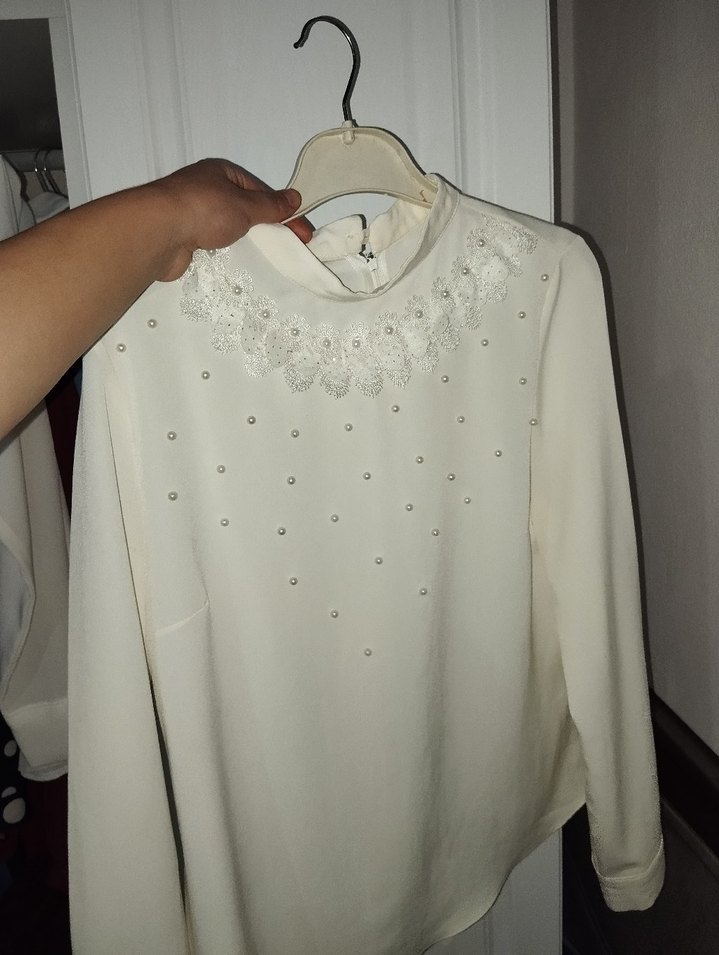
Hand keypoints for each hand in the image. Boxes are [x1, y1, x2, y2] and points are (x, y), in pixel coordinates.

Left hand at [153, 159, 313, 280]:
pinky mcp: (185, 238)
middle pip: (245, 209)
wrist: (159, 232)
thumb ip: (271, 205)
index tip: (300, 232)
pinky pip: (213, 244)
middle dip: (267, 227)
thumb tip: (295, 198)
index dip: (281, 211)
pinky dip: (227, 252)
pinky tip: (238, 263)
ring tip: (267, 258)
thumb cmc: (205, 209)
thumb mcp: (246, 206)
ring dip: (247, 240)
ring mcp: (193, 214)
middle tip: (291, 248)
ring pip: (229, 228)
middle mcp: (206, 190)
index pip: (259, 191)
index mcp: (221, 174)